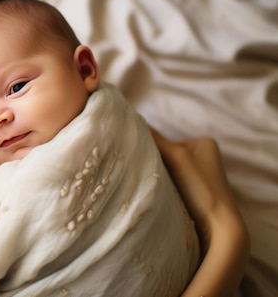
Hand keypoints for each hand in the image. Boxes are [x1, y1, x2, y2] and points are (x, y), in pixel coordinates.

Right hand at [150, 128, 249, 296]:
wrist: (219, 228)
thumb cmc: (201, 188)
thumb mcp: (176, 156)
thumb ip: (154, 139)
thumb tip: (128, 119)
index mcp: (203, 142)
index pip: (165, 140)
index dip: (150, 149)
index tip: (139, 159)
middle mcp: (203, 157)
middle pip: (165, 155)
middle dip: (154, 163)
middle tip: (145, 172)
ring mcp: (198, 176)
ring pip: (165, 171)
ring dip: (157, 177)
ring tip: (154, 185)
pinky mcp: (194, 194)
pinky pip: (170, 184)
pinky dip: (163, 188)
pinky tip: (160, 195)